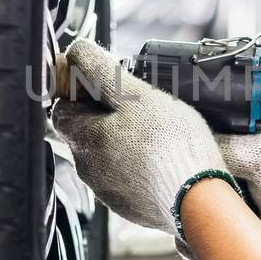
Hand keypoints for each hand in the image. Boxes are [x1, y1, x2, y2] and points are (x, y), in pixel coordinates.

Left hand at [50, 39, 238, 246]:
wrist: (198, 201)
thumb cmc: (169, 147)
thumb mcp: (136, 94)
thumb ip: (101, 71)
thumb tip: (77, 52)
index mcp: (84, 139)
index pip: (61, 109)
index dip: (79, 91)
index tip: (103, 82)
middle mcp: (88, 170)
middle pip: (86, 132)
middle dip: (106, 116)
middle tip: (139, 105)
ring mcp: (110, 193)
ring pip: (109, 156)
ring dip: (125, 141)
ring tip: (157, 132)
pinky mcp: (132, 208)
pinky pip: (129, 179)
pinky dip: (141, 166)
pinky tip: (164, 158)